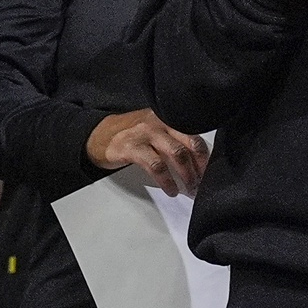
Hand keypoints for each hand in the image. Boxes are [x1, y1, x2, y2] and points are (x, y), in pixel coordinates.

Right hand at [85, 108, 210, 196]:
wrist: (99, 136)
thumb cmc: (130, 134)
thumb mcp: (154, 129)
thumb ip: (173, 138)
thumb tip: (196, 160)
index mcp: (167, 117)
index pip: (193, 134)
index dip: (204, 154)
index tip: (209, 169)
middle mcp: (159, 122)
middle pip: (189, 142)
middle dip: (199, 166)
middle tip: (201, 182)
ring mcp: (146, 133)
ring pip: (176, 153)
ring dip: (186, 175)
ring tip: (190, 188)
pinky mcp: (132, 147)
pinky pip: (156, 166)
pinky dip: (167, 181)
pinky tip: (171, 189)